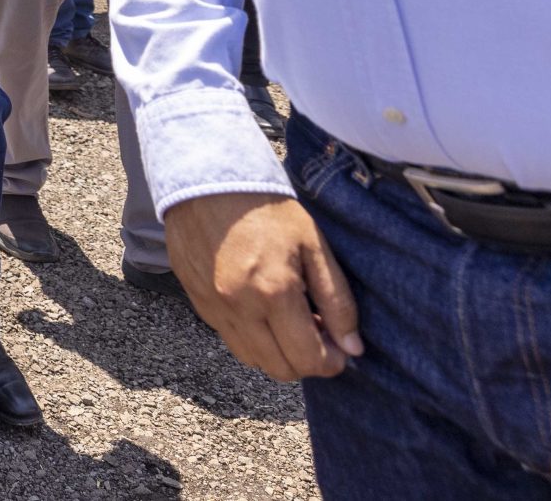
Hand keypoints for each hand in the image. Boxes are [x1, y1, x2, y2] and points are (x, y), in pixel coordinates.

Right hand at [165, 191, 361, 381]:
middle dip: (305, 361)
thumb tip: (353, 347)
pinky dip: (251, 336)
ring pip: (252, 359)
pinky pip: (229, 338)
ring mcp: (213, 307)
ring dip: (276, 352)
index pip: (308, 359)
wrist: (207, 180)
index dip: (332, 362)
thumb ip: (337, 300)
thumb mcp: (314, 246)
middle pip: (279, 369)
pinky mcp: (196, 301)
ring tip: (287, 321)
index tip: (341, 347)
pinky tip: (260, 308)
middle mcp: (240, 307)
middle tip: (316, 333)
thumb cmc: (266, 209)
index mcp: (274, 292)